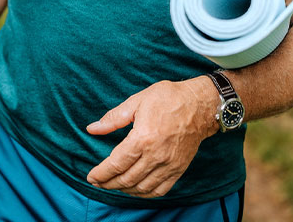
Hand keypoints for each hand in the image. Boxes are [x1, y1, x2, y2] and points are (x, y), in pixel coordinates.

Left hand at [84, 79, 217, 197]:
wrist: (201, 105)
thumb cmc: (169, 98)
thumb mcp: (137, 101)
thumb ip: (113, 118)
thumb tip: (92, 128)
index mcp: (143, 138)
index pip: (117, 164)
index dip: (101, 173)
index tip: (91, 177)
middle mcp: (156, 155)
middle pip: (127, 179)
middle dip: (109, 183)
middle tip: (98, 182)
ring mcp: (169, 164)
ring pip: (141, 188)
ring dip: (124, 189)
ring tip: (113, 185)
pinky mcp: (179, 169)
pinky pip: (160, 190)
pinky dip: (144, 193)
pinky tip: (135, 189)